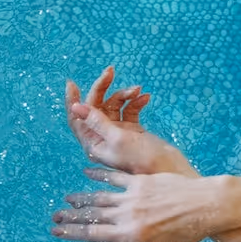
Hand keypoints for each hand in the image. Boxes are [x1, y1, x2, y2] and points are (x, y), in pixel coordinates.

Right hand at [52, 166, 227, 241]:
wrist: (207, 206)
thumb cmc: (187, 232)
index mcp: (131, 236)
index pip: (94, 234)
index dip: (72, 233)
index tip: (56, 232)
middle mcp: (128, 216)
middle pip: (91, 216)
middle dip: (70, 218)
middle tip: (54, 217)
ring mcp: (133, 197)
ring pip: (99, 197)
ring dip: (80, 198)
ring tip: (66, 200)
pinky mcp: (141, 181)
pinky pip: (115, 178)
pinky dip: (99, 176)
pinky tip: (87, 173)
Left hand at [63, 66, 196, 178]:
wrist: (169, 170)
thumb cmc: (142, 160)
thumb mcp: (117, 138)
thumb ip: (97, 122)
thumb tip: (76, 107)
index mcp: (93, 143)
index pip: (76, 119)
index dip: (72, 101)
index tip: (72, 83)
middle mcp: (102, 137)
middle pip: (95, 107)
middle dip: (102, 88)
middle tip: (110, 71)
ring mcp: (117, 132)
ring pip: (114, 105)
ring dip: (124, 94)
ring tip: (137, 89)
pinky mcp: (132, 130)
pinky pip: (129, 110)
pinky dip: (136, 102)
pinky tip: (145, 97)